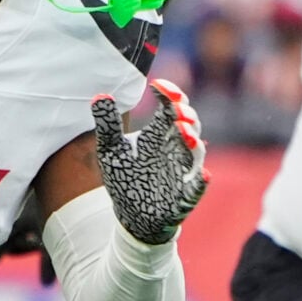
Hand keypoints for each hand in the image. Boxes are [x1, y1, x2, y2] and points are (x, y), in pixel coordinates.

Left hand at [90, 79, 207, 244]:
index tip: (156, 86)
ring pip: (196, 153)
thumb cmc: (125, 176)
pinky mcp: (185, 196)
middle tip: (176, 110)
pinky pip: (196, 188)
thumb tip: (99, 96)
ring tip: (183, 132)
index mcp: (159, 133)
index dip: (168, 94)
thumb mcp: (111, 149)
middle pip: (189, 124)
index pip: (170, 107)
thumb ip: (107, 124)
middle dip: (186, 115)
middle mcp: (175, 148)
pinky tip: (202, 176)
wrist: (132, 214)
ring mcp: (183, 171)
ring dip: (193, 142)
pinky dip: (200, 182)